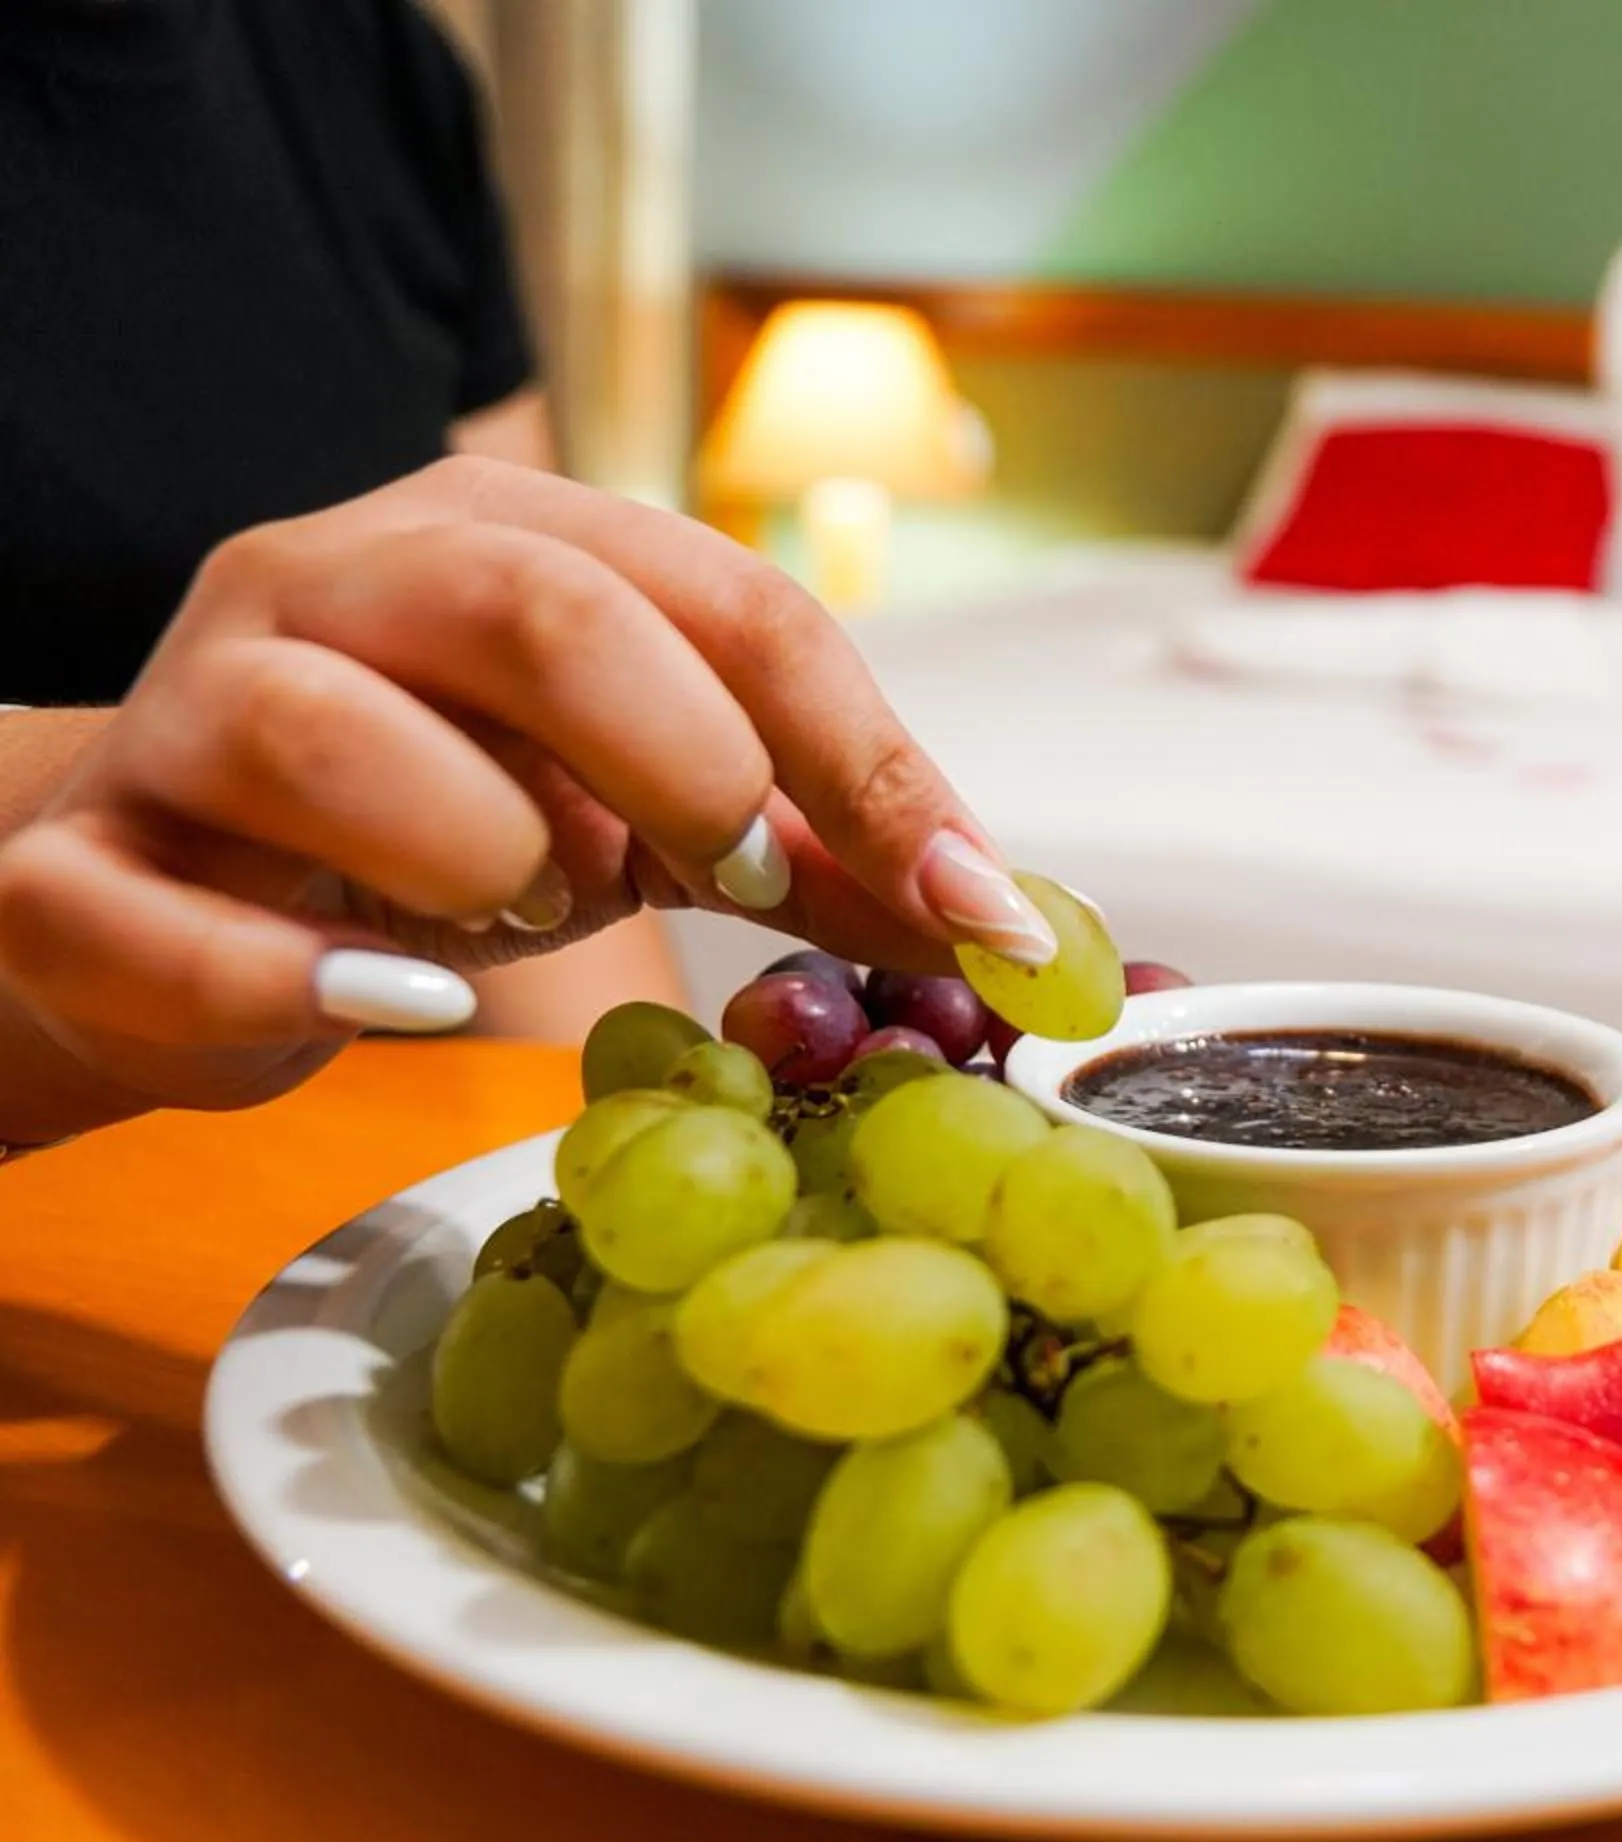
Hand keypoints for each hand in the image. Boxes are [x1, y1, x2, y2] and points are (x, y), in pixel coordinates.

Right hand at [0, 456, 1056, 1130]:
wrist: (160, 911)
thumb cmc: (427, 845)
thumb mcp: (641, 819)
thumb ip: (809, 850)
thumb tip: (1007, 925)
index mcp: (496, 534)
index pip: (727, 599)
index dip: (867, 756)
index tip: (969, 903)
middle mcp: (332, 583)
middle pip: (535, 607)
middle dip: (685, 761)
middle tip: (739, 879)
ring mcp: (189, 712)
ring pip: (327, 734)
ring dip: (483, 857)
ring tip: (525, 917)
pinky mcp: (76, 871)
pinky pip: (160, 921)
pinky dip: (300, 984)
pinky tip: (396, 1007)